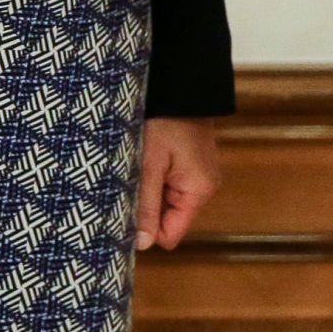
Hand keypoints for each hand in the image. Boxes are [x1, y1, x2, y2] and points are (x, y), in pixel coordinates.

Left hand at [135, 117, 220, 251]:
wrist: (180, 87)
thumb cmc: (165, 122)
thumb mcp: (150, 165)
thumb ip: (146, 205)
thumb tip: (142, 244)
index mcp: (198, 192)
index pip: (170, 235)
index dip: (147, 229)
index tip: (128, 210)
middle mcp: (204, 188)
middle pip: (167, 219)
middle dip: (147, 206)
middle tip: (132, 182)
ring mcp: (200, 176)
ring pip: (166, 202)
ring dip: (150, 190)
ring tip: (142, 166)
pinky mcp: (193, 165)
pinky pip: (171, 185)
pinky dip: (157, 178)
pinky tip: (149, 159)